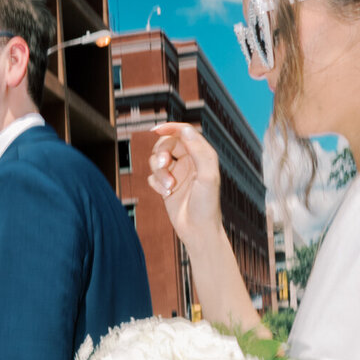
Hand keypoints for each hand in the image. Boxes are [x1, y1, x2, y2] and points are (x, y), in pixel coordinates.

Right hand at [147, 122, 222, 246]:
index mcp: (201, 155)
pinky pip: (152, 176)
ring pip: (157, 160)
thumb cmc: (207, 205)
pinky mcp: (166, 186)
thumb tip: (185, 130)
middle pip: (166, 144)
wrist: (198, 231)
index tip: (156, 130)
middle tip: (164, 165)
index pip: (183, 133)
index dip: (170, 128)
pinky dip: (156, 183)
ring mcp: (176, 173)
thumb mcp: (207, 176)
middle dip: (161, 153)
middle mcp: (188, 162)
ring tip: (168, 187)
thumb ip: (198, 151)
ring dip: (159, 172)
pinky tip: (166, 194)